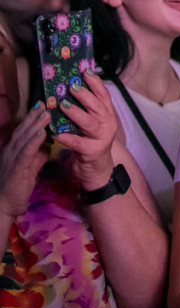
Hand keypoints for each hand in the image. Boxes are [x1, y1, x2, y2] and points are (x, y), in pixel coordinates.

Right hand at [0, 104, 50, 219]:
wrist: (3, 205)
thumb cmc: (17, 187)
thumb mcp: (30, 168)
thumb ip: (38, 156)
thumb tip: (47, 144)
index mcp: (14, 150)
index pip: (24, 131)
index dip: (32, 118)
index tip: (42, 106)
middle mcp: (11, 151)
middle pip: (24, 130)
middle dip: (35, 116)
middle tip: (45, 102)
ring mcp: (13, 158)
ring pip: (25, 138)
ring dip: (36, 124)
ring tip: (46, 112)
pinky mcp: (17, 168)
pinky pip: (26, 152)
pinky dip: (34, 141)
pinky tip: (42, 132)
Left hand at [53, 70, 118, 190]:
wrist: (98, 169)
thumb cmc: (91, 141)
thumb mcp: (92, 122)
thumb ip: (86, 107)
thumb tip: (70, 86)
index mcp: (107, 114)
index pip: (104, 95)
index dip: (96, 83)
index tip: (85, 71)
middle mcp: (108, 124)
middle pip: (98, 106)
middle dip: (85, 95)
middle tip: (71, 86)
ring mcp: (101, 138)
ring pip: (89, 123)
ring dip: (76, 113)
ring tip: (63, 105)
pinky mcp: (92, 151)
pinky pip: (78, 143)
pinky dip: (66, 137)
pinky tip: (56, 133)